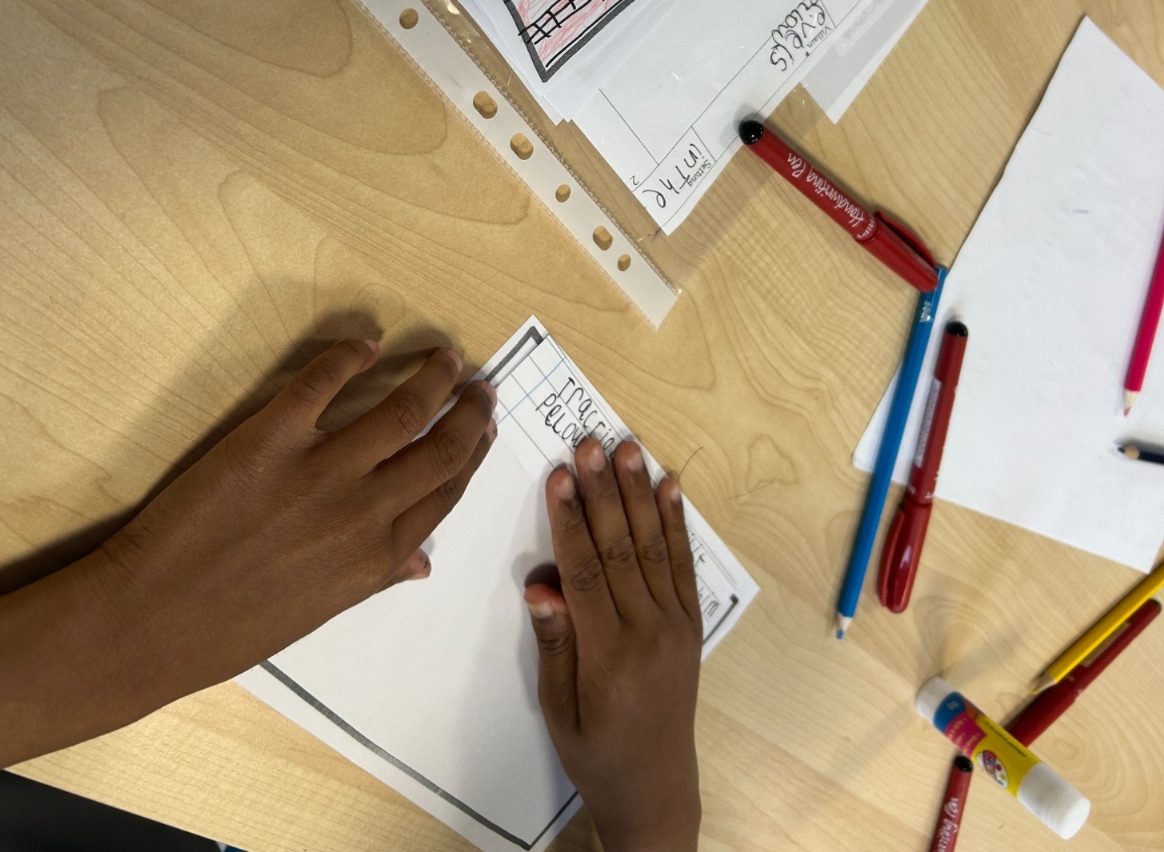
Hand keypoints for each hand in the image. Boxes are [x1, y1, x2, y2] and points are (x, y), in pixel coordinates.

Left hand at [98, 338, 496, 697]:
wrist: (153, 621)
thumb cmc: (233, 627)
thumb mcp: (319, 611)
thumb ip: (375, 576)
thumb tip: (421, 562)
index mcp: (376, 557)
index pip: (445, 492)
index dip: (473, 453)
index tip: (484, 427)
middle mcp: (362, 512)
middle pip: (438, 448)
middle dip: (468, 412)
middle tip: (480, 384)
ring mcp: (319, 473)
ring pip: (400, 411)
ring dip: (429, 378)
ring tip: (443, 357)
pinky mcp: (269, 440)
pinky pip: (321, 383)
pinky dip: (349, 356)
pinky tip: (366, 344)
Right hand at [525, 438, 701, 851]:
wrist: (656, 788)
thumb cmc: (595, 751)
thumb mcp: (558, 708)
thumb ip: (554, 643)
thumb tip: (540, 584)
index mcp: (609, 655)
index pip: (585, 573)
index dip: (570, 521)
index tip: (559, 475)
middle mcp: (649, 632)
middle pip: (621, 549)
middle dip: (603, 492)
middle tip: (590, 443)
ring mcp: (676, 625)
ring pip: (654, 547)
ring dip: (639, 494)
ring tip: (628, 449)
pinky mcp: (692, 624)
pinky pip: (684, 565)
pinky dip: (677, 523)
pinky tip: (669, 487)